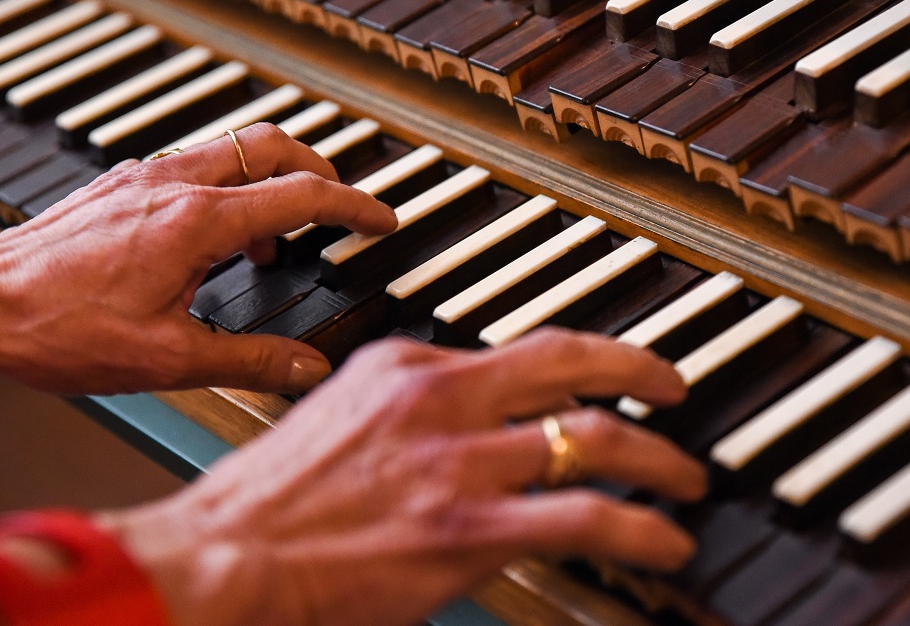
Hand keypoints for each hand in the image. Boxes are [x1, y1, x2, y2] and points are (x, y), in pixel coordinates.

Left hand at [0, 123, 395, 394]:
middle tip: (340, 209)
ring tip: (277, 236)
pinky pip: (196, 164)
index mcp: (198, 221)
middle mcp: (174, 184)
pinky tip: (215, 239)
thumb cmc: (55, 327)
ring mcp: (145, 176)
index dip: (356, 207)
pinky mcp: (121, 183)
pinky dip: (229, 187)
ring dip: (272, 179)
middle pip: (276, 145)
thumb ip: (250, 361)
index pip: (304, 194)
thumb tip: (305, 369)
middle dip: (321, 173)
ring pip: (234, 147)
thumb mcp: (166, 359)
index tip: (381, 219)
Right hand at [103, 330, 705, 625]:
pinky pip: (586, 517)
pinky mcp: (469, 530)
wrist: (223, 560)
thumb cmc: (264, 504)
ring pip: (594, 437)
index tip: (601, 373)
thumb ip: (402, 408)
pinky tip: (664, 543)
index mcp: (404, 366)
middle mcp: (441, 398)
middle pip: (571, 363)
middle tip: (673, 386)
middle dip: (640, 370)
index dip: (573, 362)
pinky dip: (641, 528)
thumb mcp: (335, 418)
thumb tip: (457, 420)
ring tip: (685, 479)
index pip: (513, 349)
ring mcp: (461, 461)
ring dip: (658, 459)